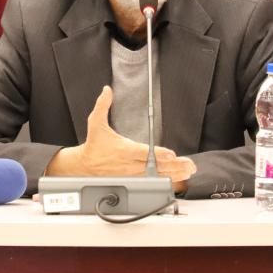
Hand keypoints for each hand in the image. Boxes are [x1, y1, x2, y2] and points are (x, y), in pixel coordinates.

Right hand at [47, 86, 196, 182]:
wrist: (84, 166)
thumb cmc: (94, 145)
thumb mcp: (95, 122)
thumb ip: (103, 105)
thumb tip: (107, 90)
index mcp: (123, 149)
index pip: (143, 152)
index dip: (158, 154)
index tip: (171, 154)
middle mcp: (129, 163)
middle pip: (155, 166)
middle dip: (173, 165)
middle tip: (188, 164)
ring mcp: (132, 173)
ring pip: (156, 175)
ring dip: (174, 173)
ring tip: (188, 170)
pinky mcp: (133, 180)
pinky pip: (152, 182)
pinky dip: (166, 180)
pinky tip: (178, 178)